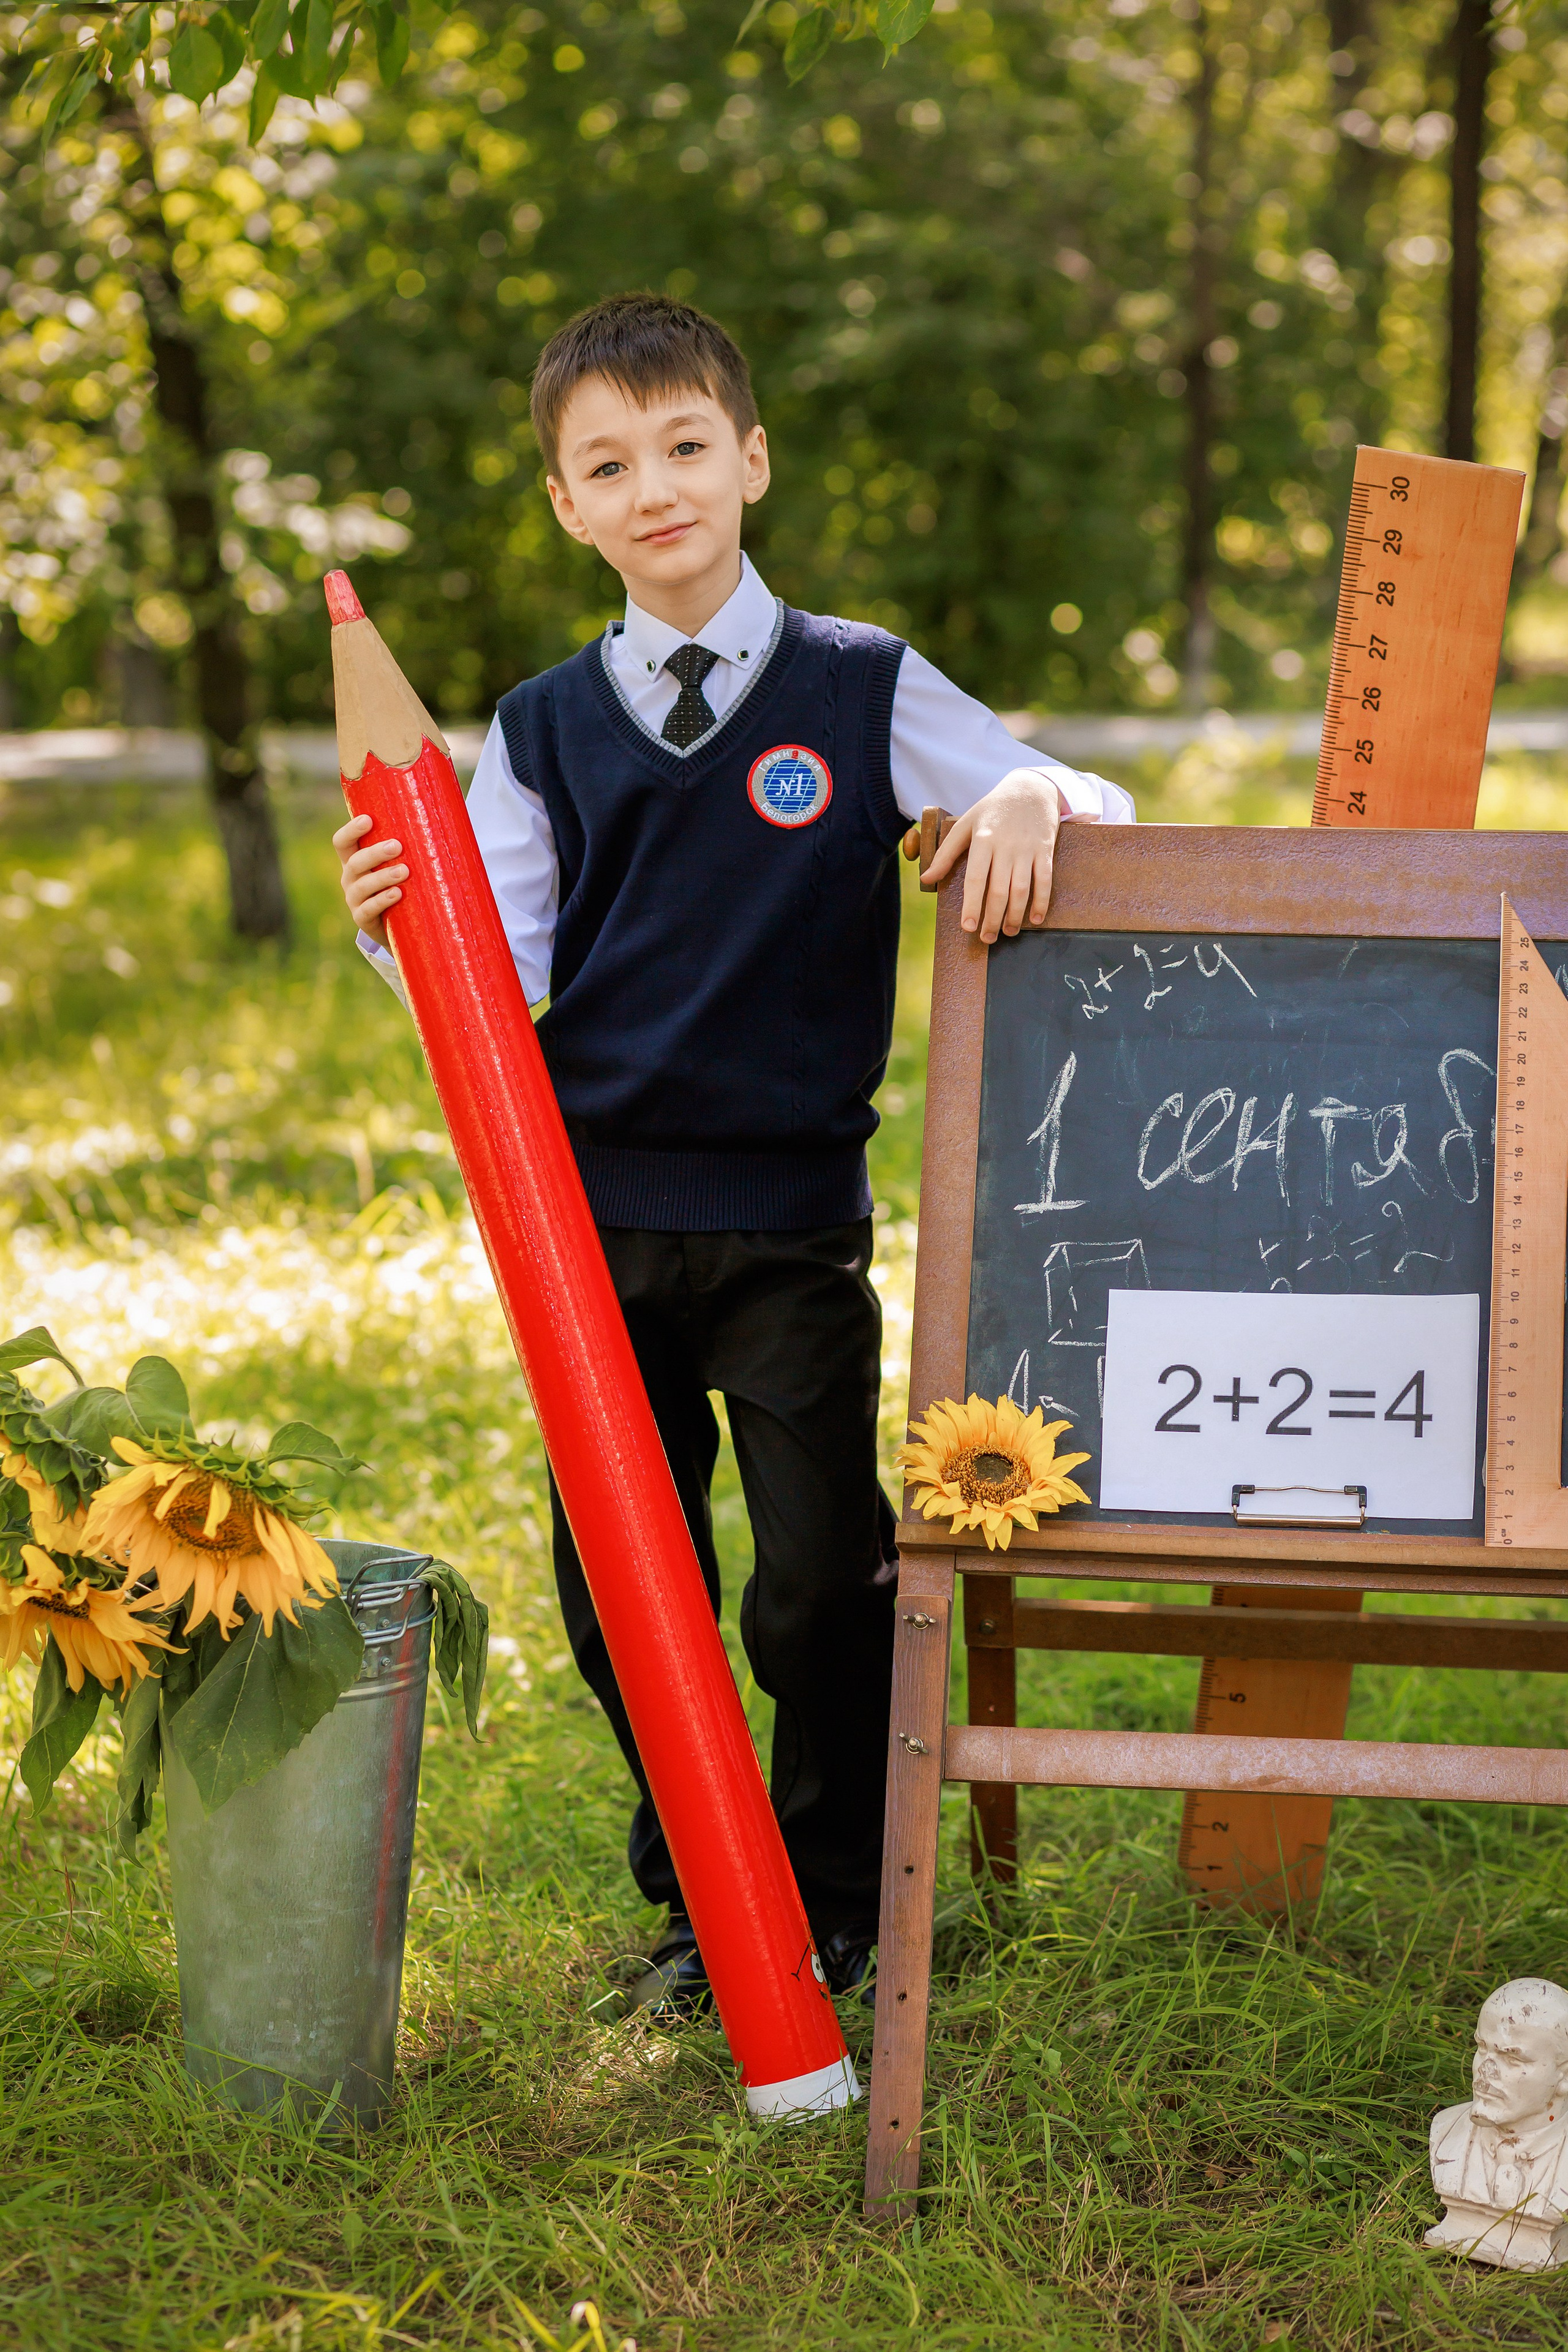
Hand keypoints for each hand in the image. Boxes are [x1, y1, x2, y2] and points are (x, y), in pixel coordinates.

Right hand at [333, 811, 406, 948]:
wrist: (400, 927)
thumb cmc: (403, 884)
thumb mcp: (398, 864)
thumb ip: (407, 848)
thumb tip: (442, 822)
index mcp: (354, 860)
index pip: (342, 842)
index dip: (351, 830)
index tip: (368, 819)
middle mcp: (350, 878)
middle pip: (354, 862)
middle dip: (375, 853)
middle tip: (397, 846)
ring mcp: (354, 900)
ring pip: (362, 886)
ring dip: (383, 876)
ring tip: (404, 871)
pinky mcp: (363, 920)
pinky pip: (368, 909)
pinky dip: (383, 900)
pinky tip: (397, 894)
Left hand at [921, 770, 1063, 942]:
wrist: (1030, 789)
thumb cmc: (993, 810)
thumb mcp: (965, 824)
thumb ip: (945, 853)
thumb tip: (926, 879)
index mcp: (982, 840)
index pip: (975, 879)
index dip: (972, 905)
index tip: (968, 927)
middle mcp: (1005, 846)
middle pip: (998, 890)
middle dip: (992, 918)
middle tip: (987, 939)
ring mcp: (1027, 849)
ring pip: (1021, 889)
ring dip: (1015, 915)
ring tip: (1007, 932)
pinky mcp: (1045, 850)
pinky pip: (1044, 880)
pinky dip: (1041, 902)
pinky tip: (1034, 919)